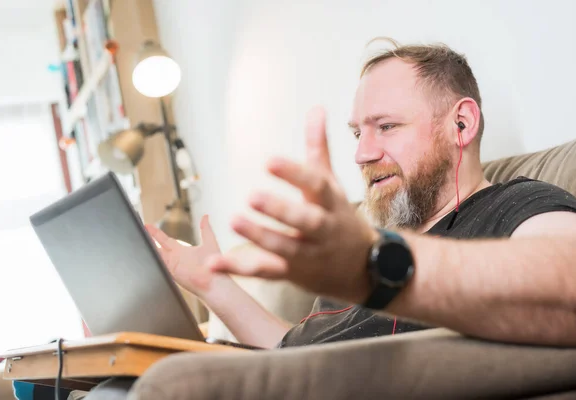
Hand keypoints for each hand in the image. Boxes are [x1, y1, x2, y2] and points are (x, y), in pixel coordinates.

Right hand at [146, 215, 220, 295]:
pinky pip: (158, 263)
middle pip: (157, 246)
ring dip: (147, 246)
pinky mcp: (171, 271)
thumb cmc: (215, 266)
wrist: (215, 282)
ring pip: (155, 254)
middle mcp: (175, 259)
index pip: (165, 240)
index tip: (147, 225)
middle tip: (138, 228)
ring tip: (136, 237)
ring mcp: (171, 265)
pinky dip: (151, 257)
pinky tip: (144, 250)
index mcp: (182, 252)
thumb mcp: (209, 242)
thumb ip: (205, 229)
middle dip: (147, 237)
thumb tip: (205, 216)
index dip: (156, 233)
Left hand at [206, 107, 378, 303]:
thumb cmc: (340, 218)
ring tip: (234, 220)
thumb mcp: (333, 184)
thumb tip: (316, 108)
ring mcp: (309, 253)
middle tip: (252, 196)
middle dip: (281, 211)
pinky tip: (213, 263)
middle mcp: (323, 229)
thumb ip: (318, 148)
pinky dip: (239, 269)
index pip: (317, 185)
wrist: (362, 269)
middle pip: (306, 220)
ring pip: (286, 247)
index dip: (295, 174)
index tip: (270, 162)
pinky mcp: (293, 272)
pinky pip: (266, 272)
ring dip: (260, 236)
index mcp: (331, 203)